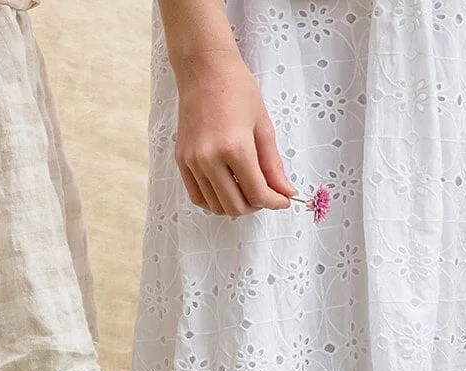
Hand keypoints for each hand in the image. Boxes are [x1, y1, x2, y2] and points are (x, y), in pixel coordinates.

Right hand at [172, 51, 294, 215]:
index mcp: (235, 148)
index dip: (275, 202)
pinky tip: (227, 190)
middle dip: (256, 206)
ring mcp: (192, 161)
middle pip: (235, 206)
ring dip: (235, 205)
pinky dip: (215, 201)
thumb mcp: (263, 127)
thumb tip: (284, 192)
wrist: (204, 70)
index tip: (283, 200)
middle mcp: (210, 159)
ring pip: (216, 206)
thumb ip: (273, 165)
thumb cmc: (238, 90)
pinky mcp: (181, 160)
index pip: (257, 194)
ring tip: (247, 189)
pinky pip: (197, 196)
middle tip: (266, 194)